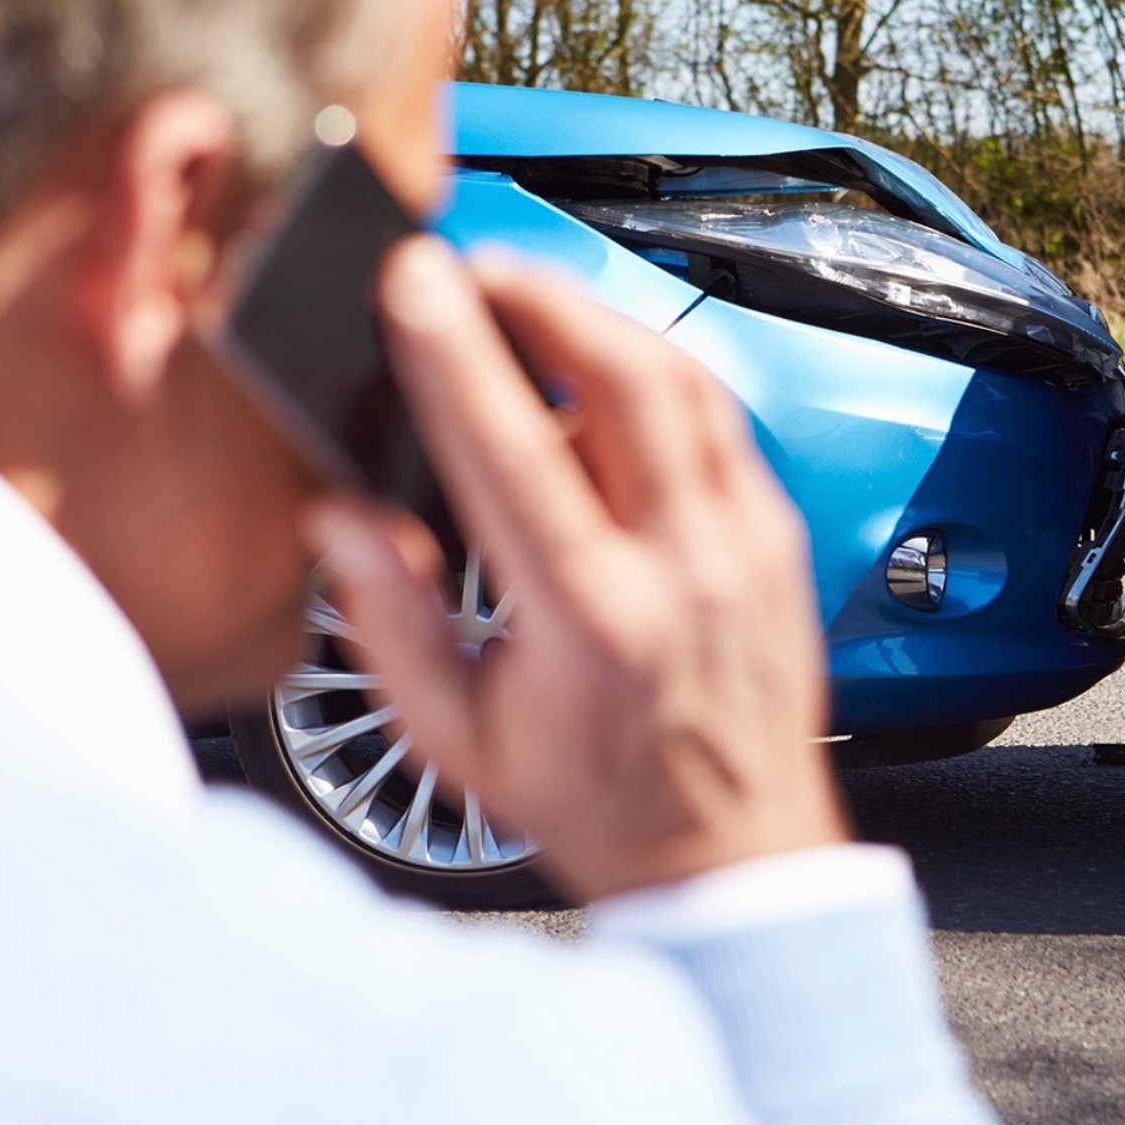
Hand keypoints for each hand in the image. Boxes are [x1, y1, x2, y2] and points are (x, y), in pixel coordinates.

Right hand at [306, 237, 847, 903]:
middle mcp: (685, 568)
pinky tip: (607, 382)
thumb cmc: (600, 804)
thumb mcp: (461, 740)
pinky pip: (721, 422)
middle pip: (627, 377)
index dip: (456, 352)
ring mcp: (747, 546)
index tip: (414, 281)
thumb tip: (344, 518)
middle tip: (478, 269)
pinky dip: (659, 379)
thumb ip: (391, 622)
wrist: (734, 855)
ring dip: (604, 322)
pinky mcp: (780, 538)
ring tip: (534, 306)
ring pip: (688, 382)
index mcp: (593, 621)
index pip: (516, 449)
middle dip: (544, 295)